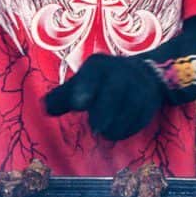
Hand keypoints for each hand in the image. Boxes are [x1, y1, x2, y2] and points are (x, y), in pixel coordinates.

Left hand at [44, 54, 164, 140]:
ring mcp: (138, 85)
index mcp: (98, 66)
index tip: (77, 104)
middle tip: (95, 127)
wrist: (142, 74)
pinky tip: (120, 130)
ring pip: (128, 108)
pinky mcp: (150, 100)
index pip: (91, 75)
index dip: (84, 89)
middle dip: (103, 112)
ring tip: (106, 131)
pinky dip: (128, 129)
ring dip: (115, 126)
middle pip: (113, 92)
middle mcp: (120, 71)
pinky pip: (139, 119)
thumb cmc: (101, 83)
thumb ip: (62, 97)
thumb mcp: (81, 82)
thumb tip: (44, 108)